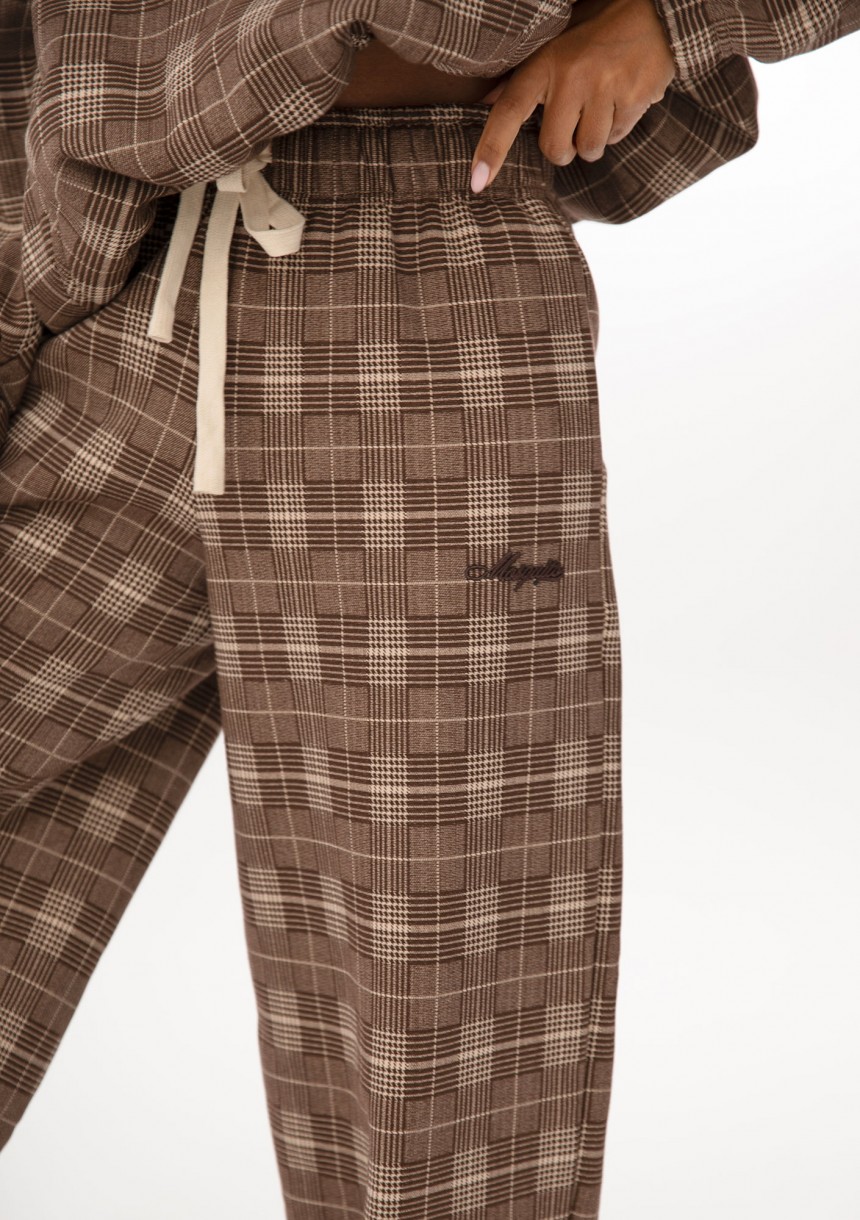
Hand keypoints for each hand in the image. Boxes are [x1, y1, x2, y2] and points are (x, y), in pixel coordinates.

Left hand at [470, 0, 675, 192]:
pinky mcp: (635, 97)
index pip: (508, 111)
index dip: (491, 149)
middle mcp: (571, 76)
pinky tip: (621, 99)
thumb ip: (522, 77)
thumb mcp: (553, 43)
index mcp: (544, 62)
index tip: (476, 182)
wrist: (652, 9)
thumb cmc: (594, 30)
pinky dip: (618, 127)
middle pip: (555, 149)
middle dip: (563, 149)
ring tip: (600, 107)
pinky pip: (618, 137)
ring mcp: (605, 87)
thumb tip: (485, 101)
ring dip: (592, 140)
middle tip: (573, 124)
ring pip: (589, 149)